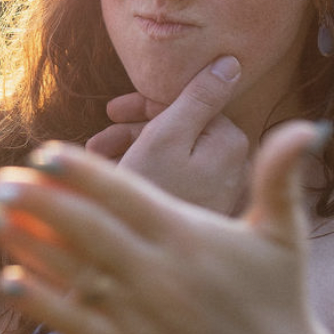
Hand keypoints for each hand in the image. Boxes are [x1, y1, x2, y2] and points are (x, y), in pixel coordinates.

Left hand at [0, 120, 333, 333]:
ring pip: (70, 271)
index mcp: (189, 237)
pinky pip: (72, 321)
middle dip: (37, 202)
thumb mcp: (284, 234)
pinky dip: (38, 300)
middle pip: (86, 229)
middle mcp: (159, 274)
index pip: (125, 195)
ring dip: (25, 242)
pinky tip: (6, 277)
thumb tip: (308, 124)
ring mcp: (138, 316)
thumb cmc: (278, 298)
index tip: (43, 152)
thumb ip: (280, 176)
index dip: (82, 173)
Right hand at [81, 55, 252, 215]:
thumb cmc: (149, 201)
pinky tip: (114, 185)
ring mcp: (219, 195)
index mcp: (232, 143)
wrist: (140, 273)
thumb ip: (200, 96)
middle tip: (100, 139)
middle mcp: (235, 168)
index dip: (147, 105)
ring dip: (133, 151)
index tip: (113, 112)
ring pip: (172, 156)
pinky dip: (144, 176)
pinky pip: (173, 182)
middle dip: (136, 130)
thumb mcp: (166, 137)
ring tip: (98, 165)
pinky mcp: (202, 216)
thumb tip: (234, 60)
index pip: (190, 104)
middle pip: (180, 130)